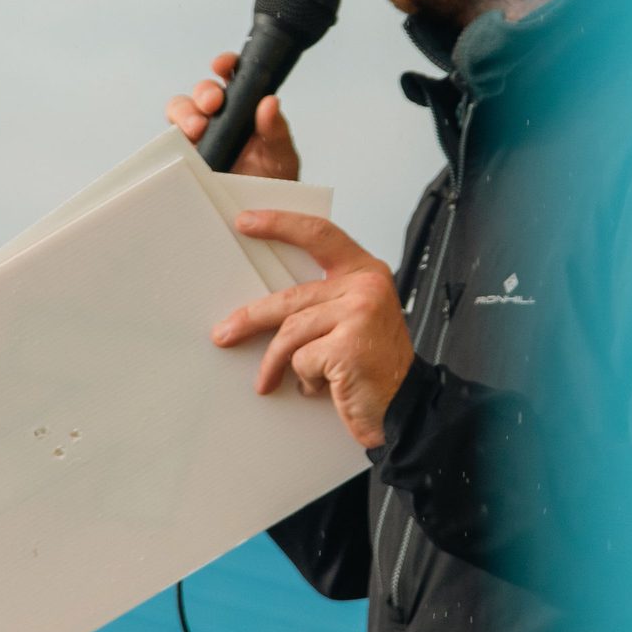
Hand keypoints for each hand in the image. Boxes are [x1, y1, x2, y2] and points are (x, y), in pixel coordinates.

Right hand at [166, 52, 300, 179]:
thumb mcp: (281, 155)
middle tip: (213, 105)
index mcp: (244, 108)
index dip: (225, 65)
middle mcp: (219, 118)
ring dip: (185, 113)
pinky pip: (170, 142)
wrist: (260, 216)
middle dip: (204, 92)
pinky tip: (184, 146)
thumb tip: (270, 102)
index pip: (232, 76)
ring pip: (180, 111)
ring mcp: (199, 137)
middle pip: (201, 92)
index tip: (222, 65)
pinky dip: (172, 139)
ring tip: (196, 129)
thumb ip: (277, 129)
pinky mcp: (184, 157)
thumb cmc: (273, 181)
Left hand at [211, 212, 413, 450]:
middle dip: (251, 318)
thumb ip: (323, 302)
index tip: (246, 223)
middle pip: (292, 295)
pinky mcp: (349, 346)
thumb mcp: (354, 320)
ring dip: (273, 362)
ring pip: (291, 331)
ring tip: (265, 380)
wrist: (407, 408)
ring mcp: (360, 314)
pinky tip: (319, 387)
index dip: (280, 224)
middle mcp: (367, 287)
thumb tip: (266, 305)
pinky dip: (304, 379)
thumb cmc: (375, 367)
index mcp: (367, 272)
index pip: (319, 234)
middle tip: (224, 332)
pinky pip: (302, 359)